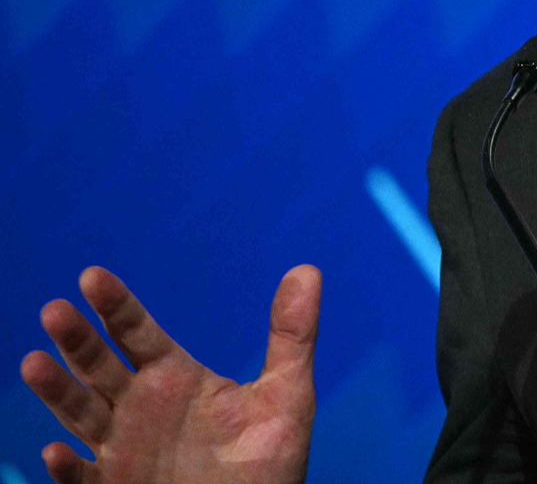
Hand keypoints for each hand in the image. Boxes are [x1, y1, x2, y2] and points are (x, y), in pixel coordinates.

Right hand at [18, 265, 320, 483]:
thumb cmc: (267, 459)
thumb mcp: (287, 394)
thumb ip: (292, 334)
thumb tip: (307, 270)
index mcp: (174, 378)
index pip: (136, 333)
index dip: (115, 306)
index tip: (92, 276)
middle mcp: (139, 408)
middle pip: (99, 367)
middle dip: (77, 340)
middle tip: (55, 310)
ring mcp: (123, 449)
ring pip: (81, 414)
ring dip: (58, 392)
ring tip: (33, 363)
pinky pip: (84, 479)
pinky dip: (69, 469)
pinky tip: (56, 452)